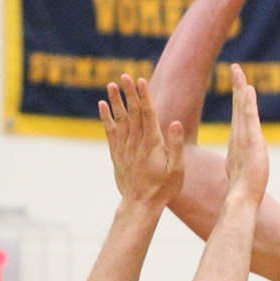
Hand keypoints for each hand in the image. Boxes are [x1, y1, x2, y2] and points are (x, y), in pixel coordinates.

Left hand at [100, 75, 184, 204]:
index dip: (144, 96)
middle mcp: (137, 143)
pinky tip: (102, 105)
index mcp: (153, 144)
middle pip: (133, 113)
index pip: (148, 114)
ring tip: (111, 84)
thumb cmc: (164, 188)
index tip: (140, 81)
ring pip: (120, 120)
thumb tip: (175, 124)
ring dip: (116, 101)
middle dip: (129, 93)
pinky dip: (106, 118)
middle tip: (125, 75)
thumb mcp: (177, 169)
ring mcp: (125, 148)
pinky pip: (110, 132)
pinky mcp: (117, 154)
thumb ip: (176, 146)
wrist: (141, 205)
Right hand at [223, 65, 268, 205]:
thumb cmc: (243, 191)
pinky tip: (248, 89)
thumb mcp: (242, 173)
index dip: (239, 99)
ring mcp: (243, 137)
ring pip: (241, 107)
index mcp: (236, 142)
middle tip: (235, 67)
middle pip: (238, 105)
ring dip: (240, 87)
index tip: (240, 85)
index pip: (239, 115)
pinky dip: (248, 101)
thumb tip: (240, 165)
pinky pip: (249, 117)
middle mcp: (238, 136)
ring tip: (238, 69)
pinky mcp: (251, 140)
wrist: (242, 198)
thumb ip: (241, 164)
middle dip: (237, 85)